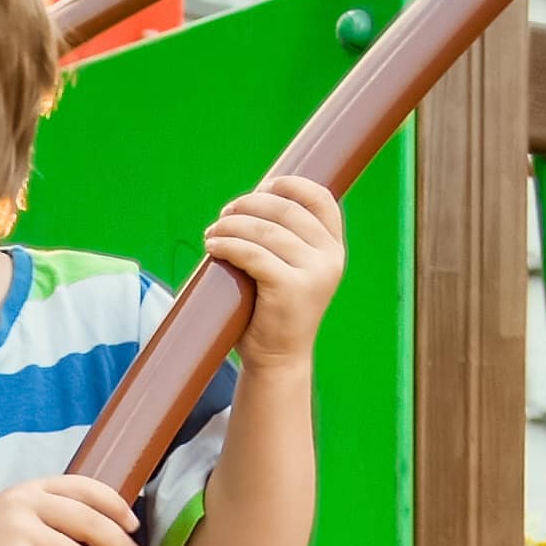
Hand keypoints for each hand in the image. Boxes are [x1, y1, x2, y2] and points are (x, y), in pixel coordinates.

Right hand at [0, 475, 140, 545]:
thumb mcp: (11, 519)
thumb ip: (47, 518)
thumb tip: (99, 537)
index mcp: (29, 490)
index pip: (85, 488)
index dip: (115, 505)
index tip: (132, 525)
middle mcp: (25, 506)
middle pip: (90, 523)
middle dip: (120, 545)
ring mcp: (19, 535)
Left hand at [204, 175, 345, 371]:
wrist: (278, 359)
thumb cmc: (274, 312)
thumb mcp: (291, 270)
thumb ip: (286, 240)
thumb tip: (253, 200)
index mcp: (333, 248)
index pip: (320, 199)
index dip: (290, 185)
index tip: (262, 187)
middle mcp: (329, 257)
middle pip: (286, 210)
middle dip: (250, 205)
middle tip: (224, 214)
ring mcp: (313, 272)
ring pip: (265, 231)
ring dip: (232, 225)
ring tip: (212, 232)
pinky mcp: (290, 288)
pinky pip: (252, 254)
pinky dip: (228, 245)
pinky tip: (212, 247)